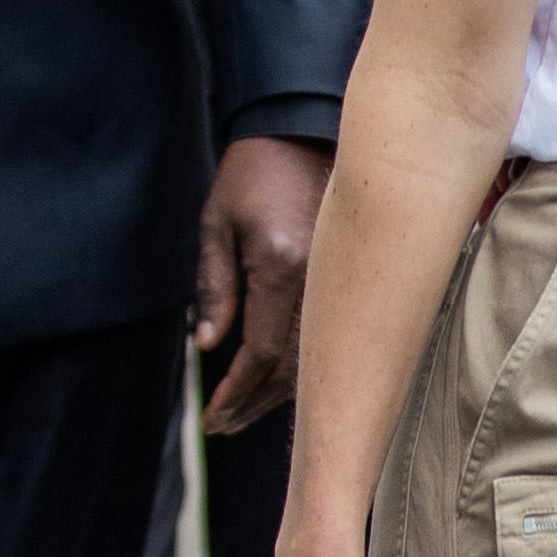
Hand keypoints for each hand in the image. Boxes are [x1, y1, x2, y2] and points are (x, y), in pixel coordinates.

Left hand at [194, 136, 332, 433]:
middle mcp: (317, 282)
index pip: (260, 355)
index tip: (211, 418)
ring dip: (280, 395)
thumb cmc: (252, 172)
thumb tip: (207, 347)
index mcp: (281, 268)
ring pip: (317, 360)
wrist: (304, 129)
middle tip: (222, 427)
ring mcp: (338, 281)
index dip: (235, 394)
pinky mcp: (349, 276)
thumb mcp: (216, 223)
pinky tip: (280, 380)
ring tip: (244, 412)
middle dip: (254, 405)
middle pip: (294, 370)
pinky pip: (328, 337)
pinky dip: (304, 367)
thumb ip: (214, 289)